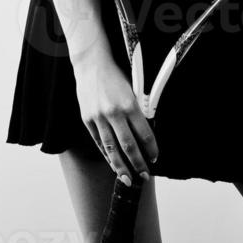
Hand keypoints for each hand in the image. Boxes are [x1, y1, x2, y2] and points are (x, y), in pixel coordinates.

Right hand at [74, 54, 158, 185]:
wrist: (91, 64)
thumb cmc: (114, 75)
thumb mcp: (132, 90)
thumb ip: (138, 111)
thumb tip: (145, 133)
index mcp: (130, 104)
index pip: (145, 134)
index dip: (151, 149)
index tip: (155, 157)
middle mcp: (114, 113)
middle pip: (129, 146)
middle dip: (138, 164)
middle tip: (145, 175)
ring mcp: (99, 117)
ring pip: (112, 149)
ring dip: (121, 166)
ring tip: (128, 178)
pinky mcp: (88, 119)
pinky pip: (99, 143)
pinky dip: (106, 155)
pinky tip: (113, 164)